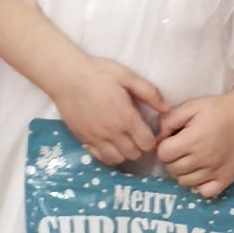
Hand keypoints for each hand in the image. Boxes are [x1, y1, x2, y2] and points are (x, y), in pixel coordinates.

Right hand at [56, 53, 165, 169]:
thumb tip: (167, 109)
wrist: (66, 77)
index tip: (149, 132)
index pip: (147, 144)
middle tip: (136, 135)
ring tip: (123, 141)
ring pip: (117, 159)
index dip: (152, 140)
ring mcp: (96, 138)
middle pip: (134, 154)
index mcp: (126, 118)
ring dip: (123, 153)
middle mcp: (112, 133)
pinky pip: (99, 157)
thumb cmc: (98, 73)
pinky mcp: (83, 139)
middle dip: (139, 147)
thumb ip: (150, 93)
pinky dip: (107, 154)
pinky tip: (108, 143)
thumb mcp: (127, 76)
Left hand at [154, 93, 233, 200]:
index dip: (163, 147)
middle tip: (180, 149)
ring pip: (184, 182)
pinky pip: (205, 193)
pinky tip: (201, 173)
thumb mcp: (190, 107)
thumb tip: (157, 138)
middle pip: (172, 169)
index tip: (171, 141)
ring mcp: (214, 172)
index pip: (163, 154)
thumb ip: (169, 120)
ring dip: (183, 172)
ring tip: (191, 160)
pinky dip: (200, 185)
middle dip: (171, 159)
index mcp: (191, 141)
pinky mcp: (226, 179)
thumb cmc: (217, 110)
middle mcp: (202, 160)